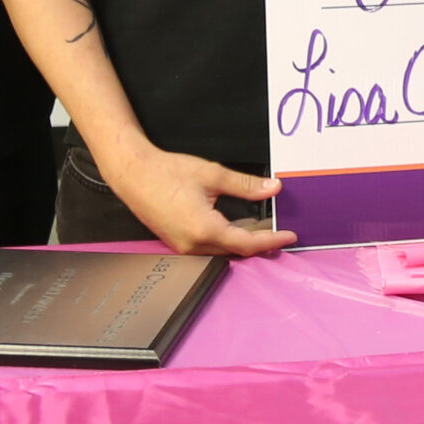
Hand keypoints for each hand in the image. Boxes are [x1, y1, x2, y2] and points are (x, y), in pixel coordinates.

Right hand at [102, 143, 296, 257]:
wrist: (133, 174)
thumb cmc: (167, 173)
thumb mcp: (213, 174)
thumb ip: (245, 185)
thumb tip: (273, 188)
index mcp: (205, 230)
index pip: (247, 243)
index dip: (271, 240)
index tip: (289, 236)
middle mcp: (193, 244)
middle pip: (235, 250)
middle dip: (260, 243)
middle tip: (280, 232)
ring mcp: (183, 246)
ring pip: (221, 250)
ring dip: (243, 242)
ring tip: (263, 229)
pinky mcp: (177, 241)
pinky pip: (208, 246)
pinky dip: (226, 238)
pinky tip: (236, 225)